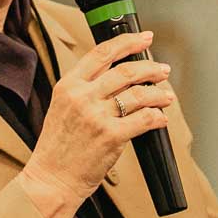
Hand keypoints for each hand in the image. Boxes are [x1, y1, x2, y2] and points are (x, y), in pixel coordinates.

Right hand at [18, 31, 171, 217]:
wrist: (51, 179)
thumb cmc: (57, 148)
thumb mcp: (62, 108)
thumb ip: (84, 90)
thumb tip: (117, 78)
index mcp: (68, 85)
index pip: (102, 53)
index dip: (127, 42)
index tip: (144, 38)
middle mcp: (82, 97)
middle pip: (126, 71)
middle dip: (150, 68)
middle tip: (162, 70)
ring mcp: (97, 116)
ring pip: (139, 94)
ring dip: (159, 93)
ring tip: (166, 96)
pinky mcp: (111, 136)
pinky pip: (144, 119)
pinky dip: (157, 117)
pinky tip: (160, 118)